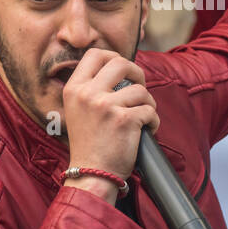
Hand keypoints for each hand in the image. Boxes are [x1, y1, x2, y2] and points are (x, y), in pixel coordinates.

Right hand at [61, 49, 158, 194]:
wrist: (91, 174)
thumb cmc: (89, 144)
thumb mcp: (78, 110)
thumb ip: (92, 88)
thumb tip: (120, 68)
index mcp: (74, 89)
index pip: (94, 54)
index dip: (113, 57)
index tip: (123, 70)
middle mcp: (87, 94)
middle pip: (121, 63)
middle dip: (137, 73)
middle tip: (140, 87)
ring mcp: (106, 106)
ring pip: (140, 90)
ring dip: (147, 104)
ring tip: (142, 118)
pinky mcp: (124, 120)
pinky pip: (150, 110)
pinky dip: (153, 122)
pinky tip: (146, 131)